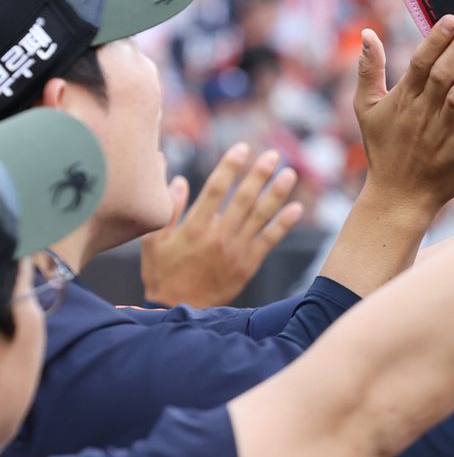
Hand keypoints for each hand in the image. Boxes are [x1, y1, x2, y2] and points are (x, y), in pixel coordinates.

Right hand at [141, 144, 303, 307]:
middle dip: (259, 174)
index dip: (230, 167)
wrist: (178, 308)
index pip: (215, 189)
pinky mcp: (249, 264)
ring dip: (276, 193)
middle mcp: (218, 235)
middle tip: (273, 155)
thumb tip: (179, 179)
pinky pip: (270, 240)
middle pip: (243, 198)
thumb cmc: (163, 272)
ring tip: (289, 173)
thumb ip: (169, 209)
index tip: (242, 148)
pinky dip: (283, 224)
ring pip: (260, 216)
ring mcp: (236, 249)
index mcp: (194, 227)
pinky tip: (296, 208)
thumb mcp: (154, 240)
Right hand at [354, 17, 453, 216]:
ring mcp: (440, 135)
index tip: (452, 18)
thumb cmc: (383, 147)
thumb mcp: (366, 108)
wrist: (396, 196)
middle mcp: (422, 113)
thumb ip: (369, 69)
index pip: (420, 63)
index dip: (436, 40)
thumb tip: (366, 33)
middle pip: (442, 76)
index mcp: (404, 99)